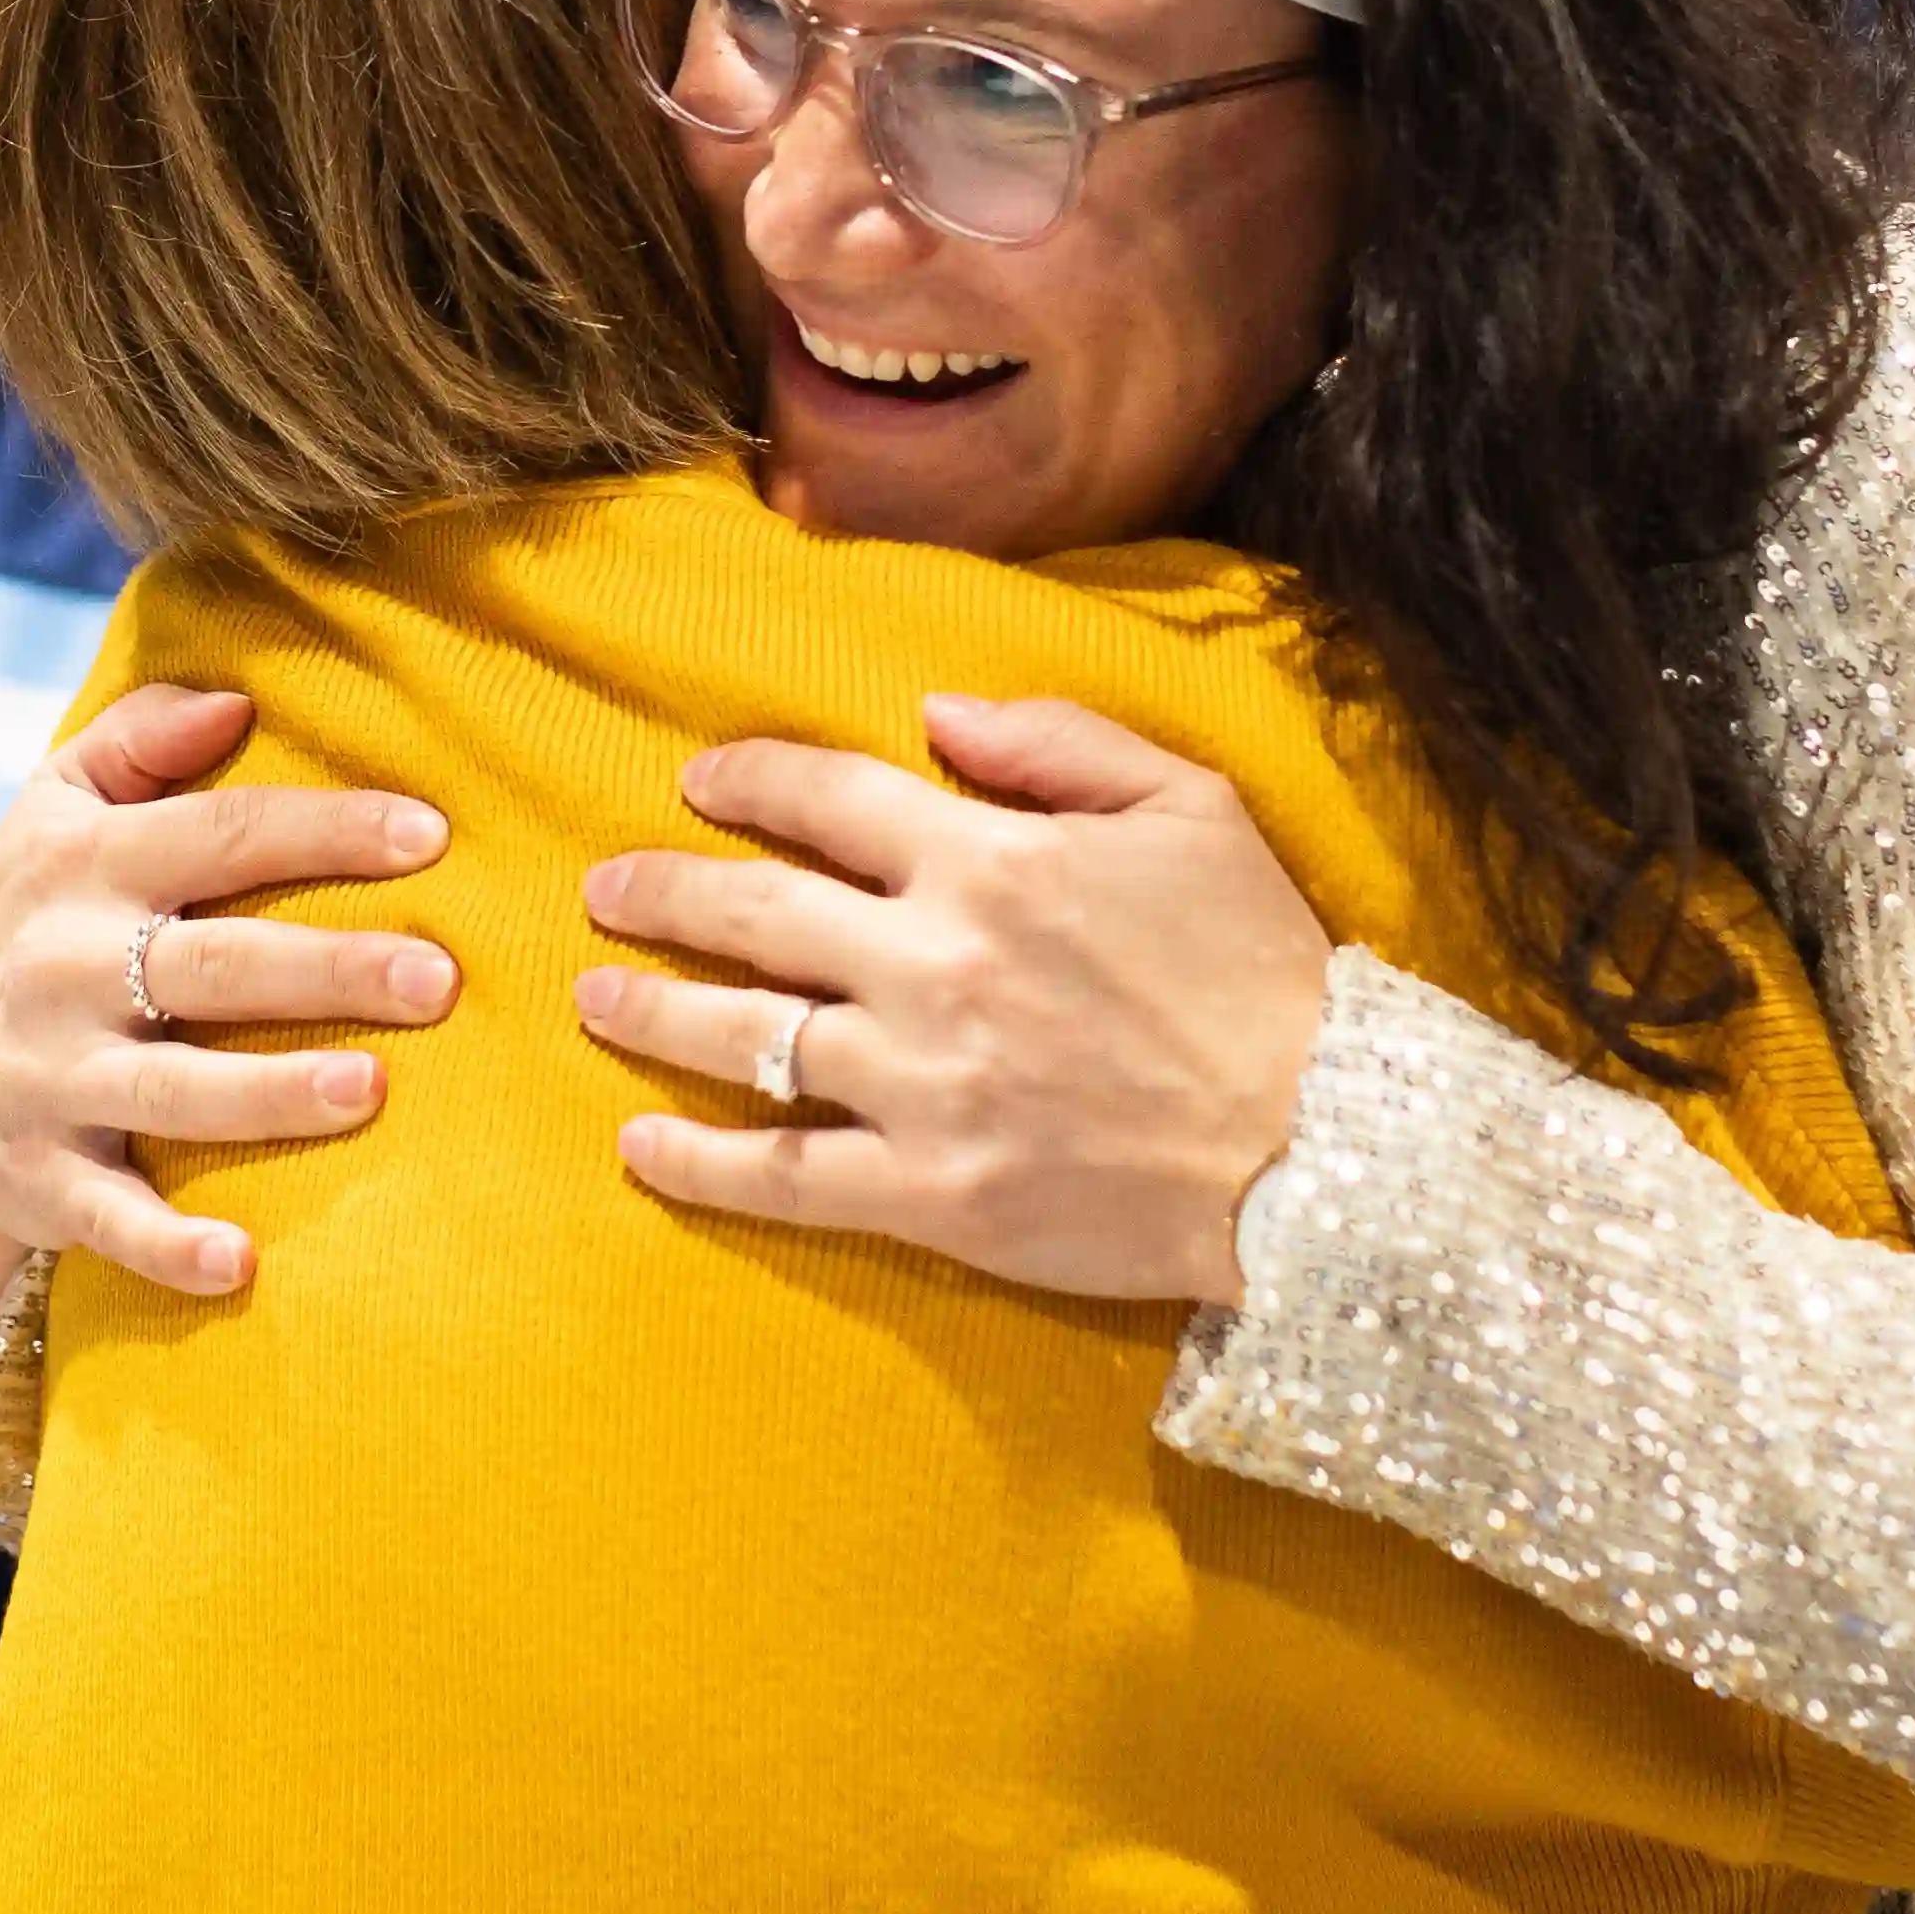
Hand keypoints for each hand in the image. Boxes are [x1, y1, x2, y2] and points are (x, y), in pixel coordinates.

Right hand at [0, 683, 457, 1316]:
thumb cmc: (38, 929)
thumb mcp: (53, 816)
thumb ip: (137, 745)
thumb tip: (232, 699)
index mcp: (87, 871)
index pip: (222, 836)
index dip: (324, 831)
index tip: (429, 836)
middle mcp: (68, 971)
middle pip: (215, 964)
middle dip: (327, 968)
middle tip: (437, 978)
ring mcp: (53, 1081)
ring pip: (172, 1091)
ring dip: (269, 1096)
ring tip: (368, 1090)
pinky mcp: (43, 1181)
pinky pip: (110, 1218)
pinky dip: (169, 1246)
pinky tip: (243, 1264)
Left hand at [575, 696, 1333, 1303]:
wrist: (1320, 1145)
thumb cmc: (1265, 970)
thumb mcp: (1192, 808)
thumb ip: (1059, 745)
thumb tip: (936, 718)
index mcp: (993, 859)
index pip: (827, 797)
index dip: (748, 780)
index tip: (698, 781)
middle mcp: (933, 963)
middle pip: (753, 913)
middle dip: (661, 893)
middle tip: (605, 891)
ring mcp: (920, 1085)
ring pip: (744, 1039)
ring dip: (652, 1011)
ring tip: (594, 998)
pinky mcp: (929, 1194)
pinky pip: (779, 1175)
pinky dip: (696, 1162)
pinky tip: (640, 1147)